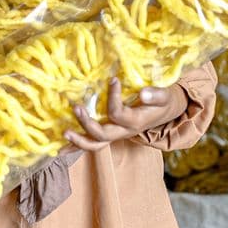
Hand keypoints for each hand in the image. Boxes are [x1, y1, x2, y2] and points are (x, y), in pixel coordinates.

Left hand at [63, 78, 187, 151]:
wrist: (167, 112)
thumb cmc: (164, 101)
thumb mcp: (165, 95)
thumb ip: (156, 95)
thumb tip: (144, 92)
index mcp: (136, 122)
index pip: (118, 113)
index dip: (114, 97)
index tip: (113, 79)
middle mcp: (124, 132)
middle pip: (103, 135)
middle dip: (87, 123)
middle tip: (76, 107)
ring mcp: (116, 134)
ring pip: (95, 145)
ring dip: (78, 141)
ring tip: (64, 133)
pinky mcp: (110, 133)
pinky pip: (92, 143)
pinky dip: (75, 147)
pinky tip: (60, 149)